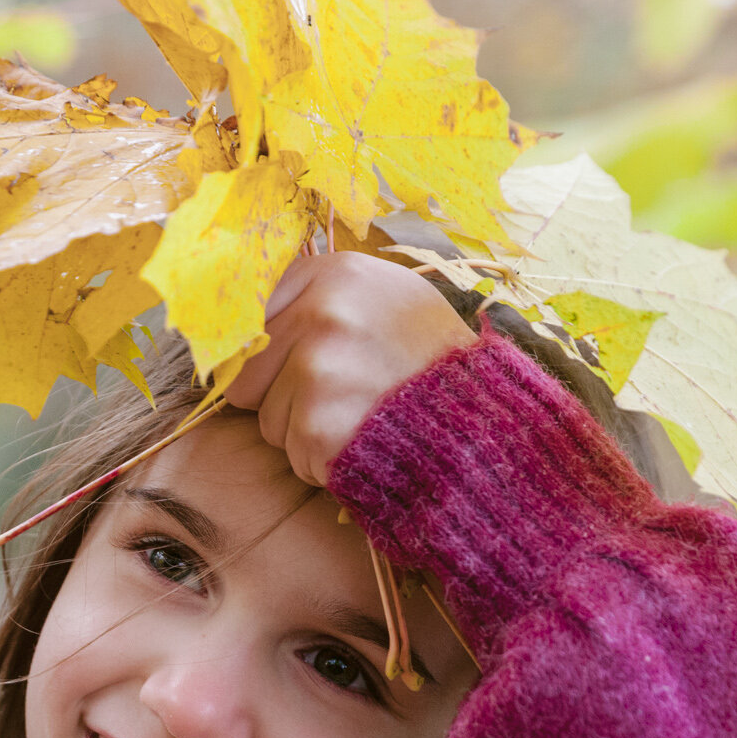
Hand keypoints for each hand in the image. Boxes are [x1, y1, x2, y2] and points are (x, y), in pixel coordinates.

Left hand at [221, 251, 478, 485]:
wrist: (489, 427)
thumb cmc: (435, 365)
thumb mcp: (388, 300)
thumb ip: (322, 298)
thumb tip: (247, 323)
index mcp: (336, 273)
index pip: (250, 312)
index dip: (267, 348)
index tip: (290, 362)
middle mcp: (323, 314)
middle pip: (248, 374)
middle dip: (282, 396)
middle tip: (342, 397)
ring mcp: (319, 371)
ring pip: (267, 420)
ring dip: (304, 432)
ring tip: (361, 420)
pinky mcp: (319, 426)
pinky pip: (293, 455)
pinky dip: (322, 463)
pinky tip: (365, 446)